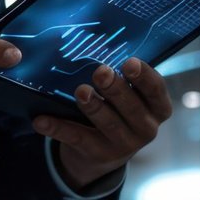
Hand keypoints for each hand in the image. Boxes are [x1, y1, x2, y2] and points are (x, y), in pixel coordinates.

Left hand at [34, 57, 173, 189]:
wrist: (102, 153)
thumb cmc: (118, 110)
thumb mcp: (129, 96)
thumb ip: (124, 78)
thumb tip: (99, 44)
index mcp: (157, 109)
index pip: (156, 90)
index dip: (144, 77)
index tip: (129, 62)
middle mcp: (146, 129)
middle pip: (132, 108)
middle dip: (115, 89)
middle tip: (101, 72)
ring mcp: (124, 146)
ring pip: (108, 124)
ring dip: (93, 107)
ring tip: (81, 91)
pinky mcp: (98, 154)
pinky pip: (77, 138)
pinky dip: (58, 128)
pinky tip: (41, 120)